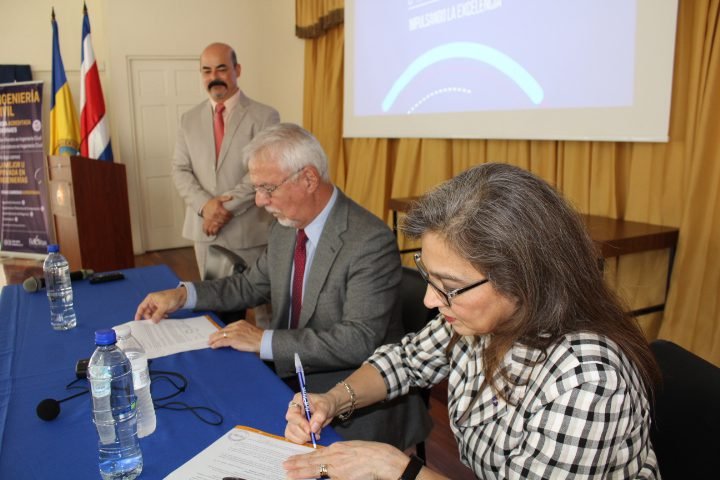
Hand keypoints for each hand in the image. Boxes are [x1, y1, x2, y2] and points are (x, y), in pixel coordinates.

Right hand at [134, 287, 186, 322]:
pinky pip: (158, 316)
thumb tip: (153, 322)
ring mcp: (157, 307)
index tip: (137, 321)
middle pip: (147, 313)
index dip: (138, 314)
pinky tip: (165, 317)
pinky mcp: (162, 310)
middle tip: (153, 322)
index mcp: (150, 299)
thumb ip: (158, 314)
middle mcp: (152, 303)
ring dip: (156, 318)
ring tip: (161, 319)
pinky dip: (160, 317)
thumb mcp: (164, 305)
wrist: (182, 297)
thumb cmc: (171, 297)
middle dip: (150, 317)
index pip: (141, 307)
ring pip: (153, 315)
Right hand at [201, 195, 232, 234]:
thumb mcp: (219, 198)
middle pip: (222, 221)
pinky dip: (208, 232)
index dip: (230, 216)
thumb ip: (225, 198)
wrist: (203, 205)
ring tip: (220, 227)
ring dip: (219, 227)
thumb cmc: (212, 202)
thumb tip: (231, 197)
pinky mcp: (206, 222)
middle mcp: (214, 215)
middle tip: (227, 220)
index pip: (226, 214)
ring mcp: (210, 219)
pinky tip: (209, 234)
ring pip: (215, 226)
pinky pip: (206, 228)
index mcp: (218, 209)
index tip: (231, 215)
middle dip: (226, 221)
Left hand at [208, 320, 262, 352]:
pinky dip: (216, 344)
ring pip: (220, 336)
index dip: (221, 331)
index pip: (228, 327)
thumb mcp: (250, 330)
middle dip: (215, 335)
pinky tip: (213, 346)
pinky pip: (222, 342)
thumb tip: (238, 337)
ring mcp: (234, 333)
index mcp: (240, 323)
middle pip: (222, 330)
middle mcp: (236, 326)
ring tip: (209, 343)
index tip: (218, 334)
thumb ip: (243, 331)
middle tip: (210, 339)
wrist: (263, 341)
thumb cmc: (259, 337)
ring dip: (214, 340)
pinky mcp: (233, 340)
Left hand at [283, 441, 409, 479]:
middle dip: (297, 464)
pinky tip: (306, 479)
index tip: (292, 459)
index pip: (315, 454)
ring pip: (315, 470)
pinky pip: (327, 479)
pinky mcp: (342, 478)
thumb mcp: (354, 450)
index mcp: (338, 449)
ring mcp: (338, 468)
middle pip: (312, 461)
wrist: (384, 460)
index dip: (302, 457)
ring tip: (289, 473)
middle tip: (284, 466)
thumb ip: (341, 456)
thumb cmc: (373, 455)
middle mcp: (335, 457)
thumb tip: (331, 463)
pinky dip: (315, 478)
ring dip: (301, 472)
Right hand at [285, 392, 333, 444]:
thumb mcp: (325, 406)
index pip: (292, 414)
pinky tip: (312, 437)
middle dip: (302, 433)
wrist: (329, 408)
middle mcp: (293, 410)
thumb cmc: (326, 403)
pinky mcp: (295, 428)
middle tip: (314, 435)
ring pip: (290, 433)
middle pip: (291, 425)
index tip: (309, 430)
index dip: (300, 423)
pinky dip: (302, 440)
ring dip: (302, 438)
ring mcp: (293, 420)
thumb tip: (312, 428)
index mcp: (298, 400)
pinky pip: (293, 437)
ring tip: (315, 435)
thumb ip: (319, 415)